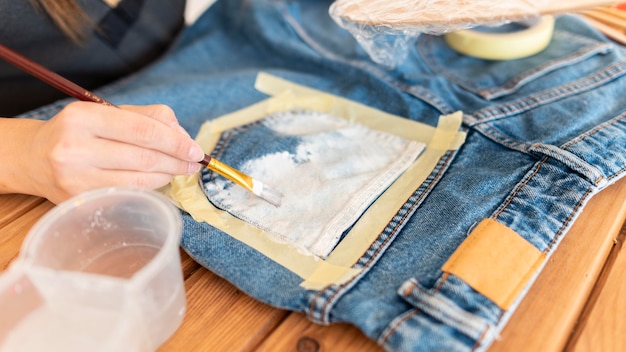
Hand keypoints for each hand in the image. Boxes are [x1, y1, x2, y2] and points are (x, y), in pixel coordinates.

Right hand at [4, 102, 203, 202]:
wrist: (33, 158)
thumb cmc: (79, 133)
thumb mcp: (106, 114)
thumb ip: (147, 117)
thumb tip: (182, 134)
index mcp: (82, 118)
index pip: (143, 130)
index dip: (176, 142)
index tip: (196, 149)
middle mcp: (75, 149)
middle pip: (145, 157)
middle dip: (177, 160)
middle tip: (193, 162)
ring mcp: (76, 179)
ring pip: (140, 180)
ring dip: (167, 176)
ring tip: (178, 170)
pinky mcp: (81, 201)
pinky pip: (129, 194)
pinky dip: (151, 188)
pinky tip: (159, 180)